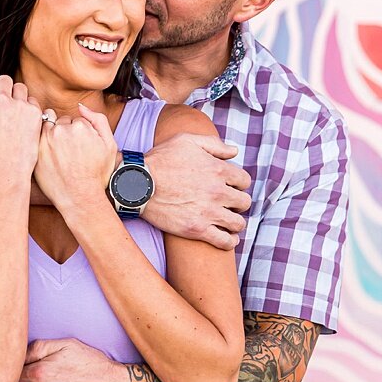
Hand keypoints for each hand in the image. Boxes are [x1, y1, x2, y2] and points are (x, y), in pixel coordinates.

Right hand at [0, 76, 42, 184]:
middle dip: (2, 88)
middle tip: (4, 102)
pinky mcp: (34, 113)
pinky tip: (24, 119)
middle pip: (4, 80)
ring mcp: (19, 105)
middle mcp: (0, 100)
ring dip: (17, 95)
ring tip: (14, 110)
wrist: (5, 171)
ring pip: (20, 87)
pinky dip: (29, 107)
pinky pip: (33, 100)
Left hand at [33, 104, 118, 209]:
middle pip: (61, 121)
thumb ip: (98, 120)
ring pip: (47, 128)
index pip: (76, 119)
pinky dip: (42, 144)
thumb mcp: (109, 145)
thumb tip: (81, 107)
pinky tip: (51, 156)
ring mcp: (46, 141)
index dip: (80, 132)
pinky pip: (37, 139)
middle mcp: (61, 130)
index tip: (81, 146)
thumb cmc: (96, 173)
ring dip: (52, 135)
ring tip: (60, 153)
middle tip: (71, 151)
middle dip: (65, 131)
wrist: (80, 197)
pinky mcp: (35, 152)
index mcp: (80, 126)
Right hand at [142, 133, 251, 249]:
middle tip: (229, 204)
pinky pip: (225, 241)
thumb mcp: (186, 141)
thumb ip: (214, 144)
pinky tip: (228, 237)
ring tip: (228, 221)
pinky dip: (230, 241)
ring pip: (238, 223)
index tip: (231, 187)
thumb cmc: (160, 160)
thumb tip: (235, 151)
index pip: (245, 181)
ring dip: (235, 222)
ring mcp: (208, 212)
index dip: (239, 183)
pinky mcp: (197, 229)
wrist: (137, 184)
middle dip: (238, 202)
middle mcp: (217, 192)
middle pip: (244, 202)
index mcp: (218, 169)